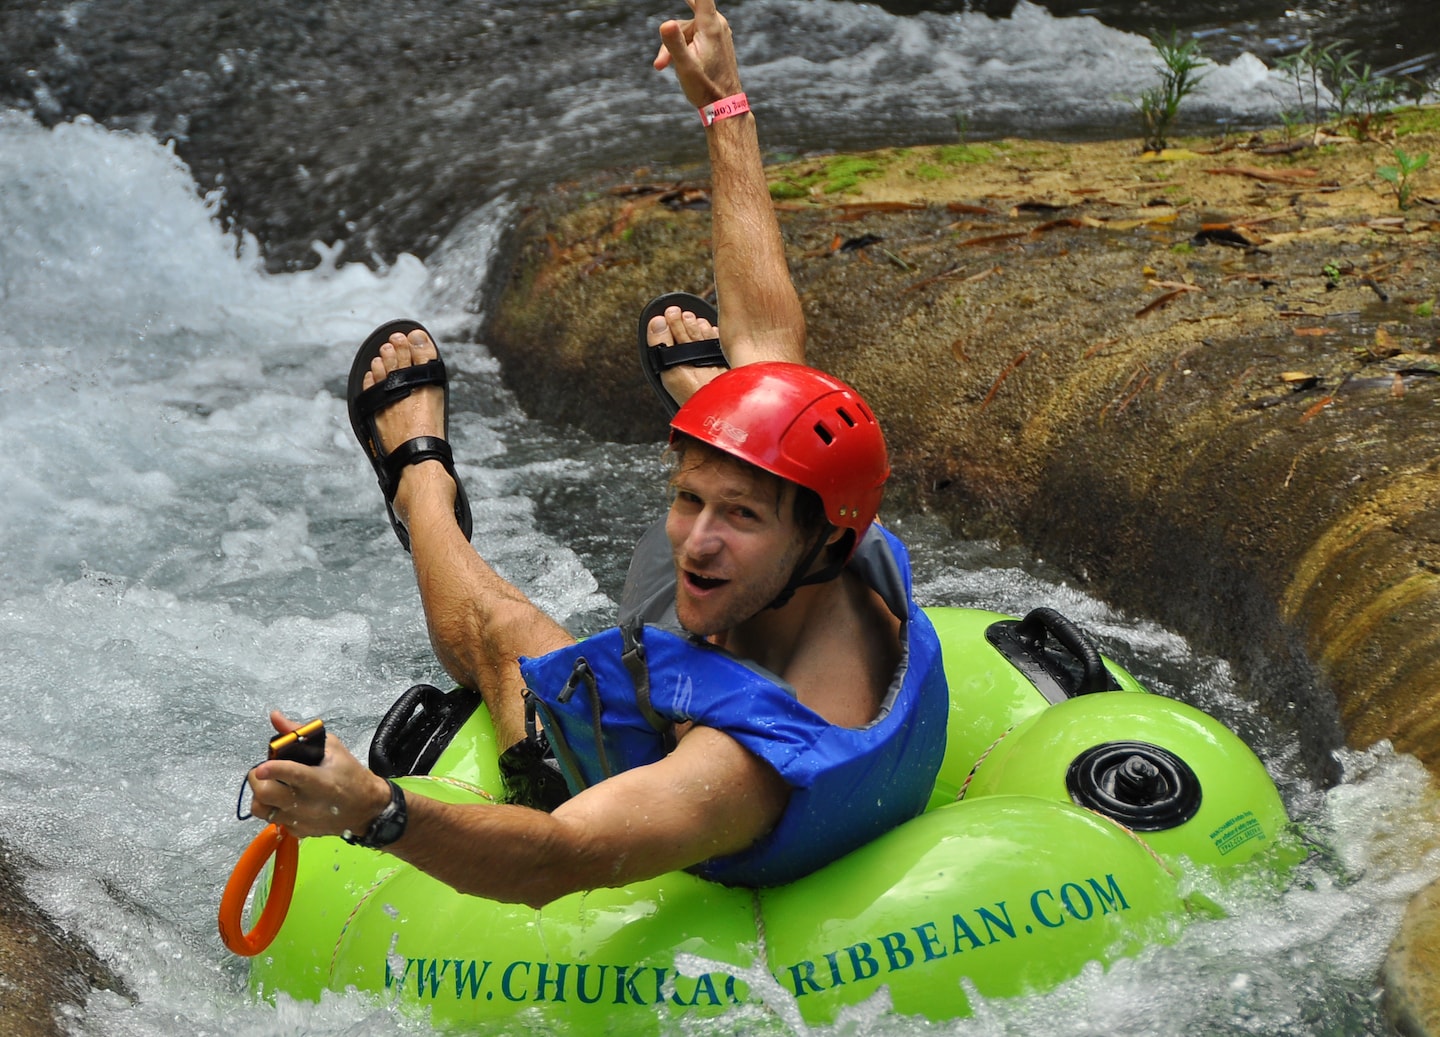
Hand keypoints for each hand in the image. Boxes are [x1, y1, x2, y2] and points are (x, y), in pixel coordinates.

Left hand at [247, 711, 390, 838]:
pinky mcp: (298, 831)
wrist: (366, 809)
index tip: (261, 767)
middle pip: (266, 795)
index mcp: (320, 780)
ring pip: (262, 810)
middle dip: (257, 780)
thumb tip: (275, 716)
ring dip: (260, 796)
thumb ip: (300, 732)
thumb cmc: (350, 774)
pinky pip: (274, 820)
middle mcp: (308, 803)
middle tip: (262, 772)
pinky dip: (273, 808)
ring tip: (270, 786)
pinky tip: (284, 800)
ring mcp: (301, 820)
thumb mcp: (332, 748)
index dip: (273, 770)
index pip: (292, 774)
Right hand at [653, 0, 743, 107]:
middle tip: (662, 60)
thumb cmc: (704, 87)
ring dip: (674, 46)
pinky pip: (695, 36)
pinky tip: (675, 63)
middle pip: (688, 15)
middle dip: (672, 33)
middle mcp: (717, 25)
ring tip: (663, 66)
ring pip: (688, 29)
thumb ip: (674, 43)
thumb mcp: (684, 66)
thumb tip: (666, 24)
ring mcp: (718, 33)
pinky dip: (683, 47)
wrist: (723, 105)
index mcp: (710, 26)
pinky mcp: (716, 41)